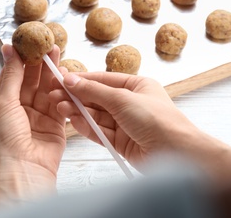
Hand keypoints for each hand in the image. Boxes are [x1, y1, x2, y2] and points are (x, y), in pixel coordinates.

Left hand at [0, 45, 65, 207]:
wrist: (23, 171)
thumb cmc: (5, 142)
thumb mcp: (4, 103)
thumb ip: (11, 76)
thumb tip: (8, 50)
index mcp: (4, 105)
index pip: (13, 76)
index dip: (21, 59)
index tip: (29, 43)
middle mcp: (22, 110)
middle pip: (33, 81)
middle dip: (40, 63)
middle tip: (48, 46)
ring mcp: (39, 117)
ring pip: (48, 90)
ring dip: (53, 74)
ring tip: (58, 56)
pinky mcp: (56, 125)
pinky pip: (61, 103)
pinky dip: (63, 91)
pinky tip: (65, 78)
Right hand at [49, 72, 230, 183]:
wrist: (176, 153)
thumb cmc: (158, 120)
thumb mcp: (122, 99)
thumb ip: (94, 90)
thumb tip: (71, 79)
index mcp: (136, 86)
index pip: (103, 79)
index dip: (81, 79)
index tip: (61, 78)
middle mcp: (130, 103)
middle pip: (97, 97)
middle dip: (76, 96)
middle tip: (55, 94)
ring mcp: (125, 123)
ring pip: (96, 115)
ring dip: (78, 111)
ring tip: (60, 107)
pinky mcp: (121, 141)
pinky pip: (99, 131)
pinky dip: (87, 126)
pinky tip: (74, 121)